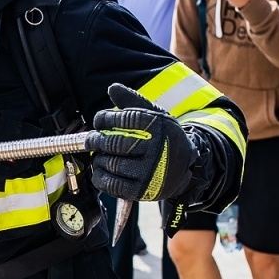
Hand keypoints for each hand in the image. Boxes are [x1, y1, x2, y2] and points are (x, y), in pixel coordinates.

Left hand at [83, 83, 196, 201]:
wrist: (187, 167)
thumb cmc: (164, 139)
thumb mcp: (155, 116)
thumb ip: (133, 102)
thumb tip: (112, 88)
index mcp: (157, 127)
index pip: (123, 119)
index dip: (104, 119)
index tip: (99, 121)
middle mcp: (155, 149)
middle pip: (113, 143)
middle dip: (96, 140)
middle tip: (92, 139)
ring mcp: (148, 172)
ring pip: (110, 163)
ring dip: (99, 159)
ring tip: (101, 155)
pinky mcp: (141, 190)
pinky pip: (111, 184)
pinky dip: (100, 177)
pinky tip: (102, 170)